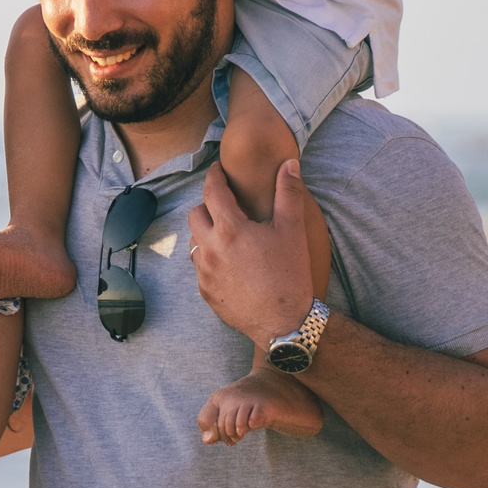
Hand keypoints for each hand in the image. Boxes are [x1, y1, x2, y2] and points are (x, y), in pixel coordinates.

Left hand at [188, 161, 315, 345]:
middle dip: (208, 206)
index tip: (218, 170)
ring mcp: (203, 273)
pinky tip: (229, 262)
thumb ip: (289, 193)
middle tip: (226, 206)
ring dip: (207, 233)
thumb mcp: (293, 230)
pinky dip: (209, 258)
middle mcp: (209, 249)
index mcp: (229, 229)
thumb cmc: (290, 275)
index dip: (214, 176)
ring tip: (228, 235)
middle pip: (195, 215)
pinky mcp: (204, 292)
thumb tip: (289, 163)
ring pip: (194, 241)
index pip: (212, 191)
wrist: (284, 323)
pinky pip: (199, 267)